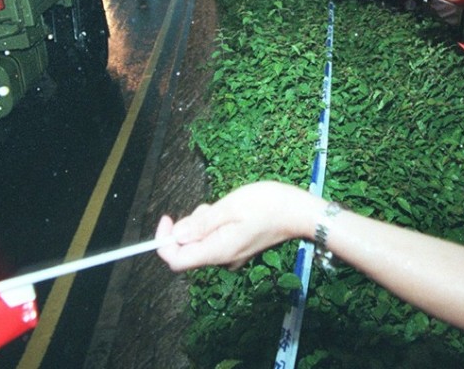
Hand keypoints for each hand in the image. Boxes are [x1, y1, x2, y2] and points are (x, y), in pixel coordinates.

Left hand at [156, 181, 316, 271]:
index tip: (166, 218)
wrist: (299, 211)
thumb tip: (176, 235)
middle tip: (209, 206)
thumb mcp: (231, 207)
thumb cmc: (268, 205)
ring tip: (224, 206)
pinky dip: (214, 224)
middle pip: (188, 249)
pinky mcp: (238, 248)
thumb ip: (202, 223)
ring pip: (202, 242)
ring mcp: (232, 255)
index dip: (164, 241)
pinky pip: (215, 239)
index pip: (177, 260)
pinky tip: (231, 212)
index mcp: (219, 250)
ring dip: (203, 222)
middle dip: (188, 225)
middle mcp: (223, 258)